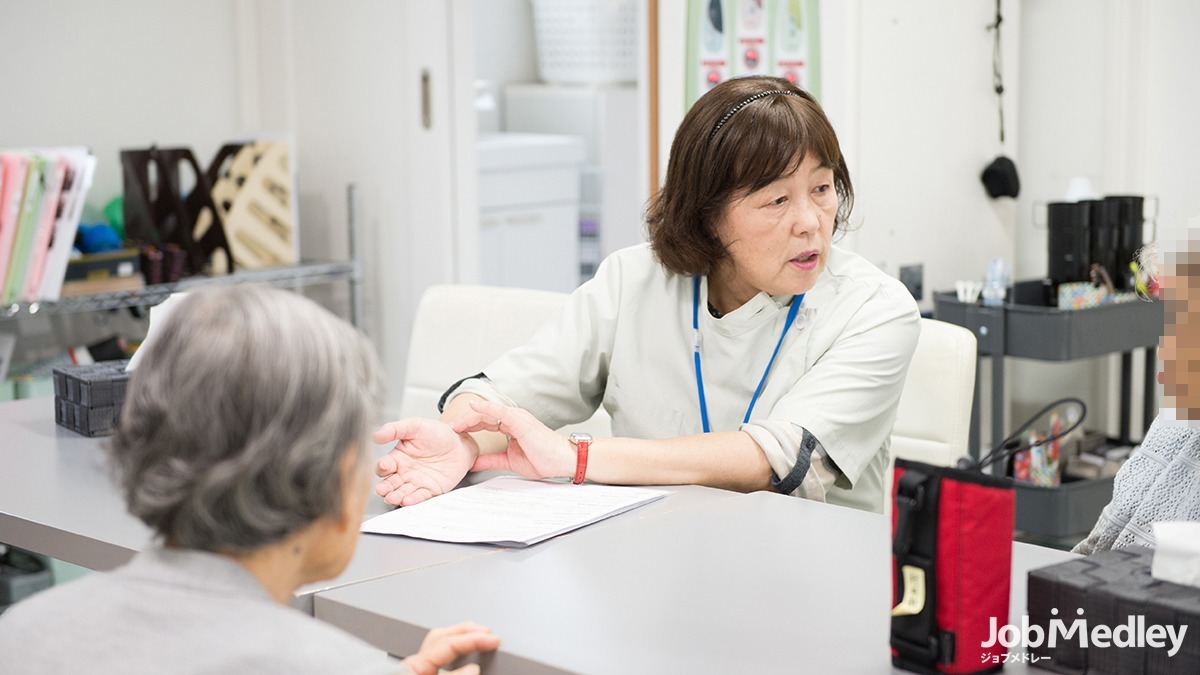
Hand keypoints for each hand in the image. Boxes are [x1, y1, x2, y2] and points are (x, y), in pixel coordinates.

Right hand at [373, 418, 476, 505]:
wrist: (460, 441)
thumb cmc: (436, 433)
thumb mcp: (414, 426)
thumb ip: (394, 429)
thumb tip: (375, 435)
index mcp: (397, 458)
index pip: (384, 466)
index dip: (382, 467)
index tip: (383, 466)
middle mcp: (404, 472)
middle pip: (390, 483)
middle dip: (385, 488)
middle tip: (382, 490)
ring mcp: (417, 482)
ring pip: (402, 492)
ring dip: (396, 496)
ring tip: (393, 497)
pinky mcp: (431, 489)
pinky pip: (421, 496)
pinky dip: (413, 500)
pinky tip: (407, 500)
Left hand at [402, 621, 499, 674]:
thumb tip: (473, 668)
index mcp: (414, 665)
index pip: (449, 642)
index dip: (474, 639)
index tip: (494, 640)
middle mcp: (415, 665)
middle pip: (443, 635)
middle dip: (468, 630)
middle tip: (490, 634)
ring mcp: (419, 670)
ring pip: (441, 643)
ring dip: (463, 637)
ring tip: (482, 638)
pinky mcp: (424, 674)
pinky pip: (441, 659)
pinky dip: (457, 651)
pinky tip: (466, 653)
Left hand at [451, 400, 573, 478]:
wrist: (563, 460)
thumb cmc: (544, 459)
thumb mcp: (510, 461)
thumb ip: (492, 459)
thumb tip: (474, 462)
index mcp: (512, 426)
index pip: (485, 423)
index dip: (469, 426)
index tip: (455, 433)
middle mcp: (513, 419)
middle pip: (483, 416)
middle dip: (465, 422)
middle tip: (450, 429)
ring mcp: (516, 417)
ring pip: (488, 412)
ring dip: (470, 417)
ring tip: (455, 424)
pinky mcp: (520, 420)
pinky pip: (499, 411)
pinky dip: (485, 409)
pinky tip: (473, 408)